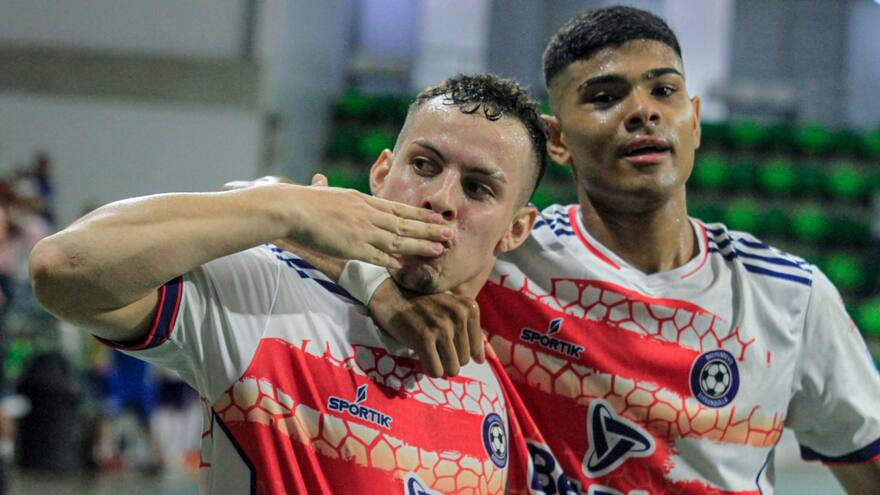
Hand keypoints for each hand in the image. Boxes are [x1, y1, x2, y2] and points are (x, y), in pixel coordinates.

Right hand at [222, 175, 452, 268]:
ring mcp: (361, 231)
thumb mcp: (326, 192)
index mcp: (363, 201)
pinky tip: (405, 266)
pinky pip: (376, 256)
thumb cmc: (304, 201)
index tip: (438, 218)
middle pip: (405, 223)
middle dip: (429, 229)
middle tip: (450, 233)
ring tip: (440, 250)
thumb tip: (324, 182)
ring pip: (397, 240)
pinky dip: (391, 261)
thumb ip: (335, 194)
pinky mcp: (351, 246)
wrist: (291, 208)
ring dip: (420, 246)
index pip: (399, 208)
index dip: (421, 215)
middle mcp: (367, 214)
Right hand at [368, 279, 484, 376]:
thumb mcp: (451, 310)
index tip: (444, 344)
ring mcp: (442, 327)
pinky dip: (429, 369)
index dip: (460, 352)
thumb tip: (481, 360)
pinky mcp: (424, 338)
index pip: (475, 349)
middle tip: (434, 347)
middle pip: (464, 360)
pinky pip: (436, 370)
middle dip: (449, 359)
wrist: (393, 297)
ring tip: (429, 353)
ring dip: (440, 366)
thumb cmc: (424, 306)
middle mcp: (458, 315)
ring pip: (452, 368)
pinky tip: (422, 358)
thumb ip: (469, 331)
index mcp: (468, 308)